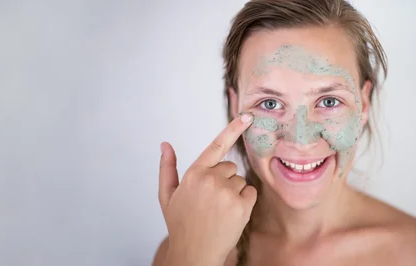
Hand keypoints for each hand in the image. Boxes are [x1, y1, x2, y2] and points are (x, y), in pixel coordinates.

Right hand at [158, 113, 256, 265]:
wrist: (194, 252)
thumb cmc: (181, 224)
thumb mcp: (167, 195)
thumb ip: (167, 167)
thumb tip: (165, 144)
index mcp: (194, 173)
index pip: (216, 145)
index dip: (233, 128)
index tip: (248, 115)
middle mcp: (211, 179)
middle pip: (230, 167)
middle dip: (224, 180)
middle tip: (212, 201)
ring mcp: (227, 192)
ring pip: (240, 180)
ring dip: (234, 192)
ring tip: (219, 210)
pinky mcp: (241, 205)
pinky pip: (250, 192)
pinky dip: (244, 202)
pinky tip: (230, 214)